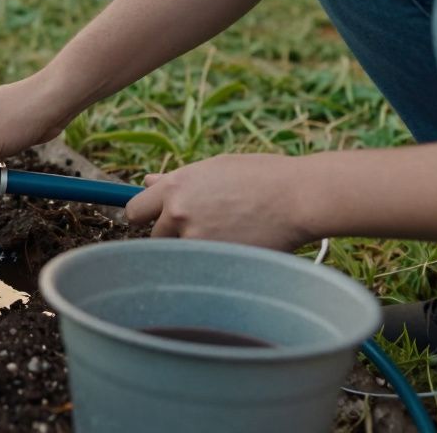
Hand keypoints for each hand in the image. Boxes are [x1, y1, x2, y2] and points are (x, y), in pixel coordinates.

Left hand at [124, 154, 315, 250]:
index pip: (135, 210)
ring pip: (181, 253)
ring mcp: (195, 240)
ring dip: (195, 249)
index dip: (145, 216)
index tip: (155, 220)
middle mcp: (178, 213)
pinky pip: (204, 267)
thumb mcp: (215, 168)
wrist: (301, 197)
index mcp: (175, 187)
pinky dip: (216, 263)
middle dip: (173, 235)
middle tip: (207, 226)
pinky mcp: (215, 261)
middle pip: (156, 236)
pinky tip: (240, 247)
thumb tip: (148, 181)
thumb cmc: (262, 177)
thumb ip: (179, 180)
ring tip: (229, 234)